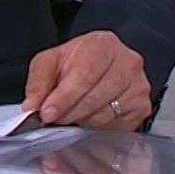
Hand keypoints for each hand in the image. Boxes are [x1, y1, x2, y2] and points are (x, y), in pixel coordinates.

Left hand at [21, 30, 149, 129]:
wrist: (102, 63)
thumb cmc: (77, 60)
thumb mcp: (50, 62)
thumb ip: (38, 82)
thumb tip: (31, 106)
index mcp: (103, 45)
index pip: (84, 75)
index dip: (63, 97)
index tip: (47, 113)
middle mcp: (127, 63)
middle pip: (94, 98)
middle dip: (68, 113)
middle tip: (53, 119)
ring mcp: (139, 86)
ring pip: (104, 116)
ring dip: (81, 122)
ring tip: (70, 115)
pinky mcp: (142, 107)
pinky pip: (116, 127)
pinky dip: (97, 129)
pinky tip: (88, 119)